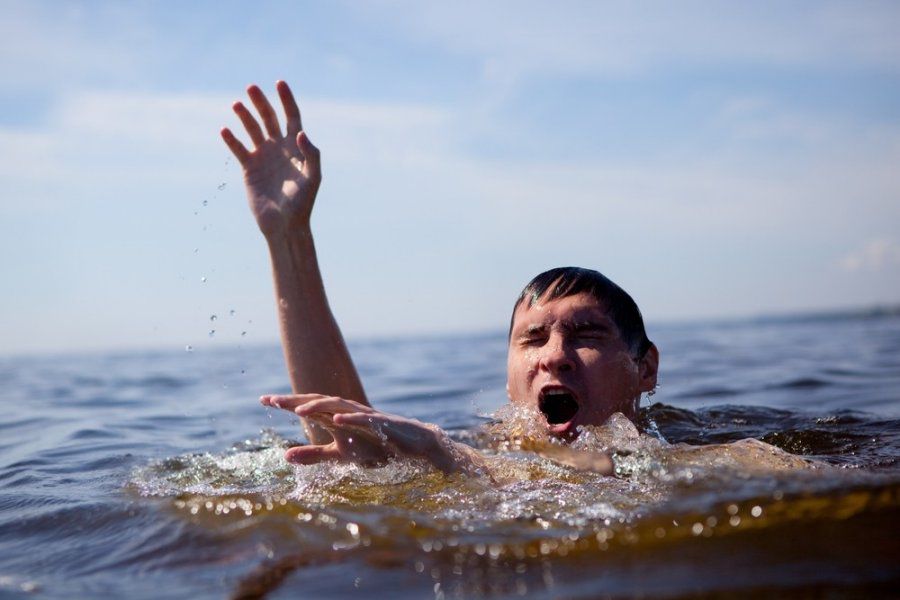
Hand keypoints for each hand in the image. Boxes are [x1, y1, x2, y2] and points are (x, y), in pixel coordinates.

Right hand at [221, 81, 319, 236]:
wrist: (285, 224)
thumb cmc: (303, 202)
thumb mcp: (313, 178)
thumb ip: (310, 154)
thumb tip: (301, 133)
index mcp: (297, 147)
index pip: (292, 117)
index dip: (286, 99)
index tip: (279, 82)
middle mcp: (279, 148)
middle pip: (269, 118)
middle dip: (261, 102)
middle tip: (251, 87)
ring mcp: (264, 157)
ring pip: (253, 130)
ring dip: (245, 116)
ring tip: (237, 103)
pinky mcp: (250, 169)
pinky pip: (239, 149)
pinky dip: (232, 139)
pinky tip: (225, 130)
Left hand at [260, 394, 478, 473]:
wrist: (413, 446)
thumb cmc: (375, 447)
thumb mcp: (340, 454)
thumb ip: (314, 454)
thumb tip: (285, 456)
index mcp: (336, 418)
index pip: (307, 407)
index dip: (286, 403)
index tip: (263, 400)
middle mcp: (348, 412)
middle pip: (317, 402)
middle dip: (295, 400)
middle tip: (271, 399)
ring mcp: (365, 416)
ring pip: (338, 406)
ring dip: (318, 406)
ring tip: (298, 409)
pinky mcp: (382, 424)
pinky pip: (364, 419)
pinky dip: (351, 418)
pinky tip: (337, 419)